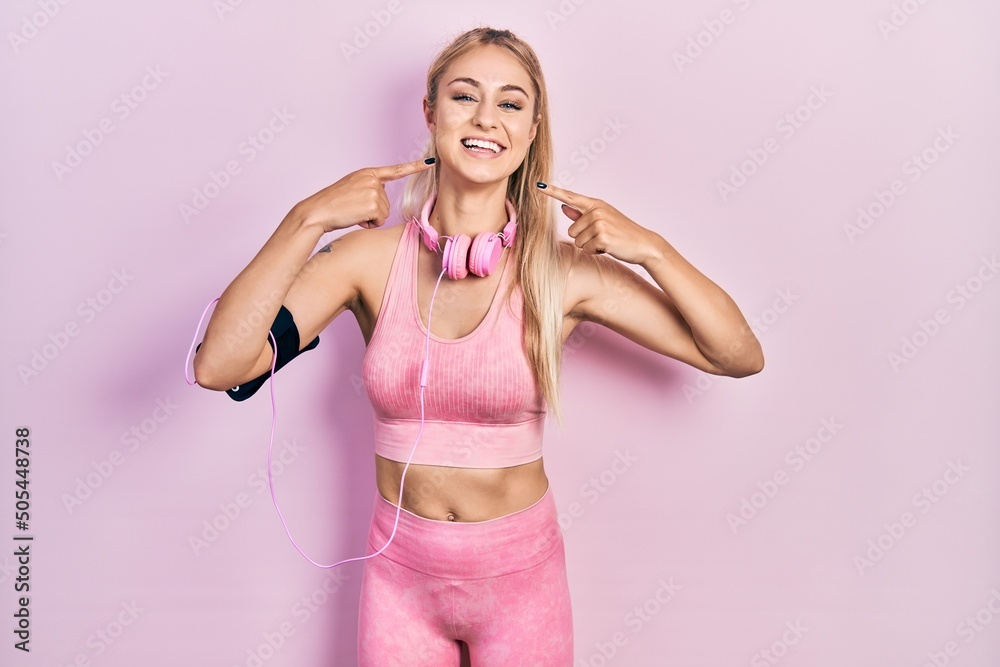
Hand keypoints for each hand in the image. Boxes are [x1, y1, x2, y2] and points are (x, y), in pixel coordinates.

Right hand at [296, 159, 435, 232]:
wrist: (318, 211)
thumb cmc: (333, 204)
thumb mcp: (352, 189)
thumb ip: (369, 190)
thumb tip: (381, 206)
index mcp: (367, 173)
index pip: (395, 170)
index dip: (415, 167)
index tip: (431, 162)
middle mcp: (372, 179)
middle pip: (386, 203)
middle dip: (372, 211)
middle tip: (353, 208)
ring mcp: (374, 191)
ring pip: (383, 213)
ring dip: (369, 218)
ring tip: (352, 212)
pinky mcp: (373, 204)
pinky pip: (379, 220)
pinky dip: (368, 224)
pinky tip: (354, 217)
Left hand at [537, 183, 664, 265]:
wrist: (643, 244)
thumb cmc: (621, 233)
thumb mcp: (602, 220)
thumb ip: (582, 214)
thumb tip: (564, 207)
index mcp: (595, 204)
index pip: (570, 197)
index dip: (553, 192)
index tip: (539, 185)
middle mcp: (596, 211)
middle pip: (571, 230)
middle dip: (583, 238)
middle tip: (602, 237)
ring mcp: (599, 223)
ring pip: (577, 241)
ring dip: (589, 246)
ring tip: (606, 241)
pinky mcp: (602, 236)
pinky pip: (586, 249)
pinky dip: (595, 252)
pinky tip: (608, 247)